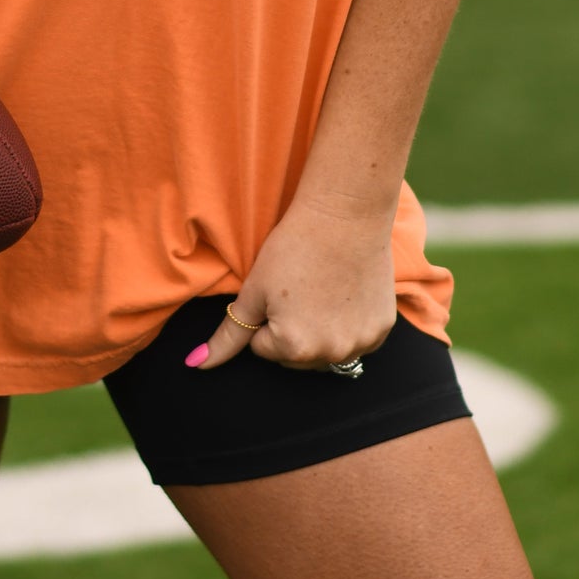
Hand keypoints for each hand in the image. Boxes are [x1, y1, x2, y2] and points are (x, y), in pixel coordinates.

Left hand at [193, 193, 398, 372]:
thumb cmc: (294, 247)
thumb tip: (196, 366)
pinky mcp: (382, 329)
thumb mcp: (253, 290)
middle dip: (291, 331)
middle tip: (298, 288)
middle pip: (295, 358)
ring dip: (320, 332)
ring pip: (326, 351)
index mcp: (293, 348)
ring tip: (321, 289)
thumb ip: (227, 336)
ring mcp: (361, 344)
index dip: (266, 316)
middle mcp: (330, 354)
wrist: (345, 213)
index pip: (263, 348)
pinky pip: (356, 341)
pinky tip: (345, 292)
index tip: (278, 288)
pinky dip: (349, 324)